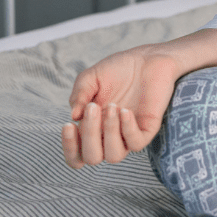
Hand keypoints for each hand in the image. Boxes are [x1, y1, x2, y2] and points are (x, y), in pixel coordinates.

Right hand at [62, 46, 182, 166]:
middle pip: (92, 157)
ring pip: (114, 156)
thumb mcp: (91, 78)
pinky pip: (136, 144)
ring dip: (109, 132)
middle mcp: (108, 136)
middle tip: (93, 107)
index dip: (70, 148)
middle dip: (89, 135)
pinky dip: (128, 129)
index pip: (77, 155)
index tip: (69, 126)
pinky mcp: (147, 130)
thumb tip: (74, 116)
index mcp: (91, 128)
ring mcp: (127, 135)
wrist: (146, 59)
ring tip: (113, 106)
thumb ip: (79, 95)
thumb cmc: (117, 70)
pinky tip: (126, 110)